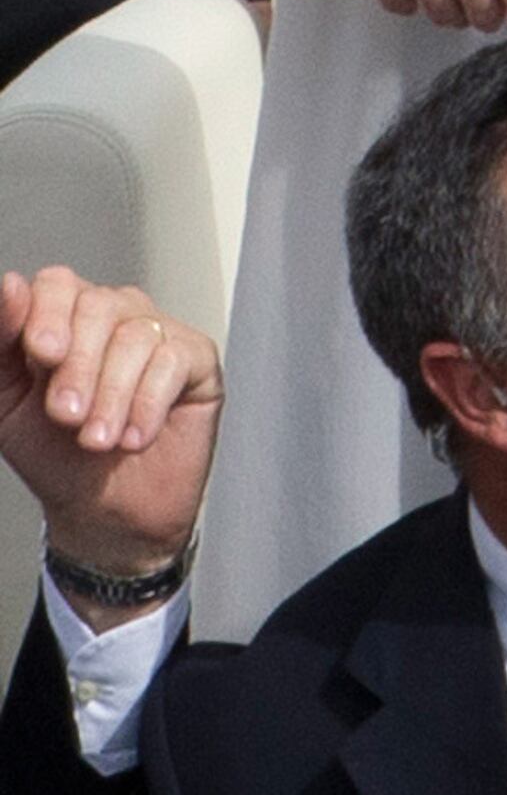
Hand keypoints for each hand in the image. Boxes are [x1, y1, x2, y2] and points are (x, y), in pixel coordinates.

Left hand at [0, 269, 218, 616]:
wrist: (104, 510)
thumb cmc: (54, 455)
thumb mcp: (7, 402)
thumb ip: (1, 345)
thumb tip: (10, 286)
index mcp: (63, 319)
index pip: (58, 284)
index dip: (47, 313)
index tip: (41, 354)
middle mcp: (113, 318)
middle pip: (98, 306)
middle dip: (79, 367)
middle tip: (65, 416)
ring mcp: (159, 335)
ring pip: (136, 336)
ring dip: (111, 396)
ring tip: (97, 440)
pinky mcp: (198, 361)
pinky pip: (175, 361)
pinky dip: (148, 405)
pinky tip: (133, 437)